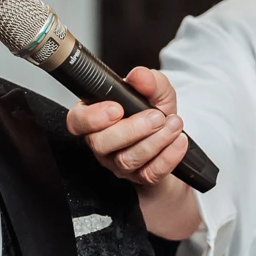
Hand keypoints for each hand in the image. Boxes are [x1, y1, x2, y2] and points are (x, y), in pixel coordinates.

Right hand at [66, 68, 200, 238]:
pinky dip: (168, 157)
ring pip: (127, 159)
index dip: (92, 118)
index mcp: (95, 117)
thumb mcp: (155, 91)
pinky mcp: (138, 178)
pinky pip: (149, 173)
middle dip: (132, 129)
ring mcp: (117, 164)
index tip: (117, 109)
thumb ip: (148, 80)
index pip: (77, 121)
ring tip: (174, 124)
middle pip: (101, 143)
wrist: (171, 139)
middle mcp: (101, 143)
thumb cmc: (154, 112)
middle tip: (156, 117)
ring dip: (155, 141)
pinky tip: (178, 141)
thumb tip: (139, 76)